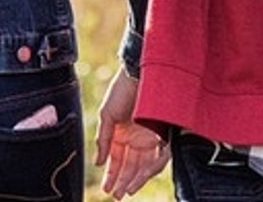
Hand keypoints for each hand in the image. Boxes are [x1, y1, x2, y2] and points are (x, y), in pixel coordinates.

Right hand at [93, 68, 168, 197]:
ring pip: (144, 165)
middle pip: (130, 166)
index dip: (112, 174)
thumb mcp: (107, 115)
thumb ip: (103, 139)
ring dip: (135, 179)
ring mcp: (151, 137)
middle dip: (123, 181)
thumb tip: (99, 163)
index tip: (106, 188)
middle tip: (116, 195)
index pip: (117, 160)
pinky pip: (159, 157)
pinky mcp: (164, 135)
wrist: (139, 73)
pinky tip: (139, 178)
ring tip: (126, 191)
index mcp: (122, 134)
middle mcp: (137, 138)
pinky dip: (149, 169)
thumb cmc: (122, 91)